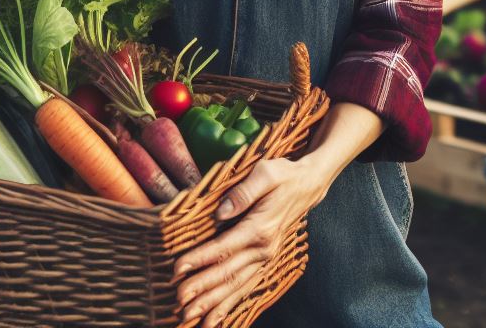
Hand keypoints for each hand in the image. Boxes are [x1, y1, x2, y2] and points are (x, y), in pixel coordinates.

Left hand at [173, 156, 330, 326]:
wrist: (308, 185)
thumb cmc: (284, 175)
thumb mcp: (266, 172)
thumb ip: (243, 192)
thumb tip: (220, 212)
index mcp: (260, 227)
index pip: (223, 247)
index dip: (199, 259)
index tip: (177, 269)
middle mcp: (263, 248)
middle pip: (228, 273)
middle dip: (202, 290)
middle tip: (179, 302)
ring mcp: (266, 257)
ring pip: (237, 286)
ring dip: (214, 304)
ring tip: (192, 319)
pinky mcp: (265, 260)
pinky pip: (247, 286)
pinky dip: (231, 304)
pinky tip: (217, 318)